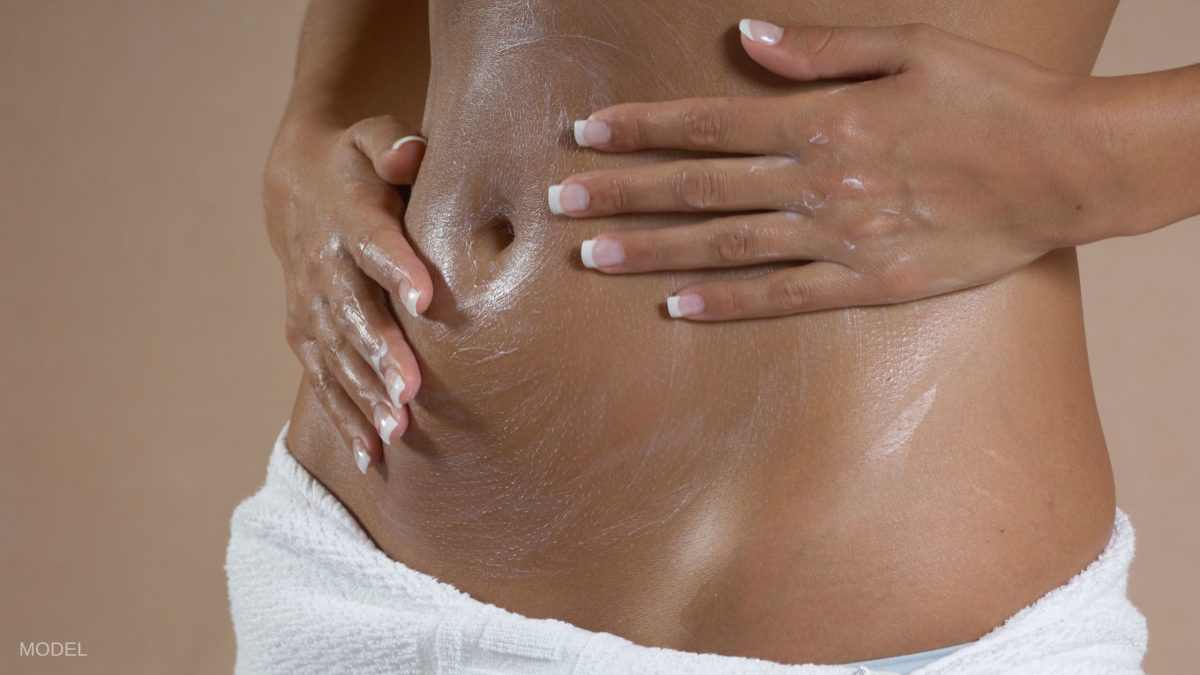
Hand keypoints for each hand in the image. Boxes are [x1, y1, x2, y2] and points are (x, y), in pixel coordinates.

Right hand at [264, 113, 430, 471]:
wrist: (296, 188)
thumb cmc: (357, 165)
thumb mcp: (372, 138)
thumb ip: (393, 145)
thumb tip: (413, 153)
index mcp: (348, 218)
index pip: (374, 243)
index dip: (397, 267)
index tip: (424, 297)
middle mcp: (324, 268)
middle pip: (354, 313)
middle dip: (380, 354)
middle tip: (411, 392)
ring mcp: (310, 308)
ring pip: (338, 356)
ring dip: (365, 395)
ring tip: (397, 431)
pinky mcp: (306, 336)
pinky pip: (325, 381)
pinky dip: (346, 418)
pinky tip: (371, 456)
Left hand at [551, 20, 1112, 319]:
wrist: (1066, 169)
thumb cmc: (993, 97)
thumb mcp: (911, 47)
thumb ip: (822, 49)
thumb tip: (748, 36)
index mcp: (824, 120)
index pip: (708, 125)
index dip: (642, 130)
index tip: (586, 135)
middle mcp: (819, 182)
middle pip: (699, 189)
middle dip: (622, 194)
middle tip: (558, 204)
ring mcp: (840, 239)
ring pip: (726, 246)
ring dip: (652, 252)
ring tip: (591, 257)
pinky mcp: (868, 284)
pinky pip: (782, 296)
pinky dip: (726, 302)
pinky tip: (675, 308)